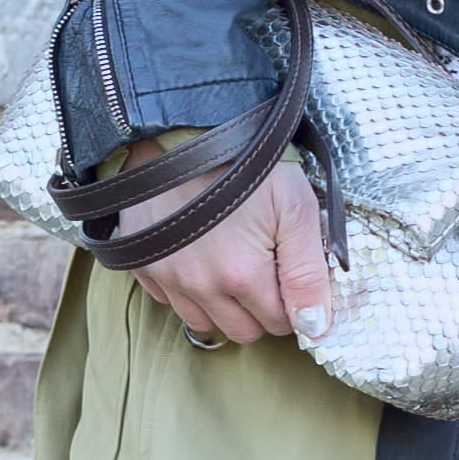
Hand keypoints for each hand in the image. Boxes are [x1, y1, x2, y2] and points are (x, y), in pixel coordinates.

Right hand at [126, 157, 328, 346]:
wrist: (183, 129)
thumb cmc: (245, 162)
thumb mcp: (296, 207)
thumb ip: (309, 272)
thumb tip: (315, 327)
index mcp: (242, 275)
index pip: (281, 323)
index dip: (293, 301)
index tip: (289, 268)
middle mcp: (200, 287)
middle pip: (244, 331)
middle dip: (261, 308)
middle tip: (265, 265)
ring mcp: (167, 279)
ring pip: (206, 323)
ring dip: (225, 305)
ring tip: (233, 261)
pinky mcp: (144, 267)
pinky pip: (172, 302)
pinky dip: (190, 290)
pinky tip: (201, 256)